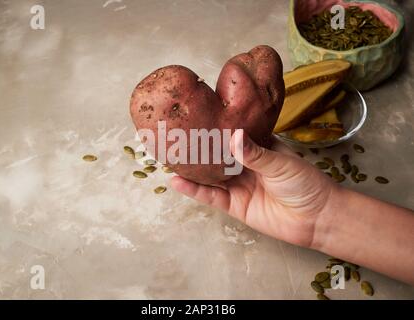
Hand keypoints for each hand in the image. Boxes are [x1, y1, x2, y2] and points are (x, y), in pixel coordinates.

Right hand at [171, 130, 338, 247]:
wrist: (317, 218)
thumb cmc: (306, 184)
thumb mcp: (281, 163)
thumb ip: (255, 153)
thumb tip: (234, 137)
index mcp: (257, 147)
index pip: (232, 134)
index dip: (215, 126)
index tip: (196, 115)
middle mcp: (244, 165)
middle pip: (216, 154)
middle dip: (197, 146)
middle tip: (174, 136)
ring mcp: (238, 185)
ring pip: (209, 175)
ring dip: (190, 168)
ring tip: (169, 157)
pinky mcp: (234, 205)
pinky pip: (211, 196)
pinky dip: (194, 190)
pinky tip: (178, 182)